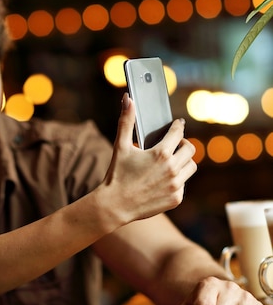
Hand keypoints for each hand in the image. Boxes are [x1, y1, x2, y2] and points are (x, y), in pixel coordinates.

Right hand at [101, 93, 196, 223]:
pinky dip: (177, 180)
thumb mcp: (120, 146)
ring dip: (184, 162)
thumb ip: (126, 121)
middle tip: (176, 144)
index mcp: (160, 153)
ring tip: (172, 162)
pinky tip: (164, 179)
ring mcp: (176, 185)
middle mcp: (172, 169)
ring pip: (191, 167)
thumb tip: (127, 98)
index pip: (178, 133)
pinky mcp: (176, 198)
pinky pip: (183, 185)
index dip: (178, 126)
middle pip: (190, 149)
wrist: (114, 205)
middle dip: (184, 144)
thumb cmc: (116, 174)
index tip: (178, 124)